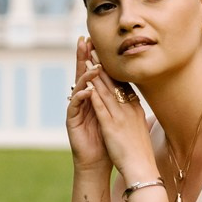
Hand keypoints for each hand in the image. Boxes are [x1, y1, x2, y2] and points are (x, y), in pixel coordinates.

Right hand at [65, 37, 110, 170]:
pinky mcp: (71, 120)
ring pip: (78, 86)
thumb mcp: (116, 115)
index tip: (96, 40)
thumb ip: (119, 99)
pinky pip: (74, 105)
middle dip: (83, 57)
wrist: (98, 161)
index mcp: (94, 97)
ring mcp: (76, 109)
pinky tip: (86, 90)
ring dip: (85, 76)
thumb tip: (130, 85)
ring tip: (92, 66)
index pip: (94, 72)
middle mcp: (82, 99)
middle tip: (84, 40)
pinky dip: (80, 97)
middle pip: (82, 73)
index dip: (94, 57)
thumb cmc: (108, 139)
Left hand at [74, 60, 155, 183]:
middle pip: (114, 82)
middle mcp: (129, 108)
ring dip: (95, 75)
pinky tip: (86, 84)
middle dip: (103, 65)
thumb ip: (136, 117)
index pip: (123, 84)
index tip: (106, 56)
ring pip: (105, 91)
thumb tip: (136, 110)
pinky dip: (93, 94)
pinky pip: (101, 107)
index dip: (114, 69)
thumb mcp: (141, 128)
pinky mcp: (111, 126)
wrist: (142, 168)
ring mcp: (120, 117)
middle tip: (94, 49)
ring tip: (86, 60)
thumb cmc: (141, 152)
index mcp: (135, 108)